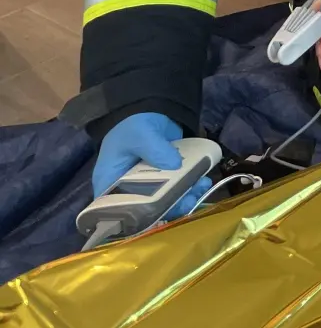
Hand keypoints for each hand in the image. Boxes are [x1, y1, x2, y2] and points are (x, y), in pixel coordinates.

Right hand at [93, 113, 213, 218]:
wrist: (151, 109)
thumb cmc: (133, 123)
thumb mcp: (140, 134)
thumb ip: (155, 149)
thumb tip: (175, 165)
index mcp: (110, 183)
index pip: (117, 211)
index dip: (135, 218)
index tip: (158, 216)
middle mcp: (128, 190)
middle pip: (147, 209)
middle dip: (171, 207)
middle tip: (189, 199)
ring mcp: (149, 184)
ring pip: (167, 200)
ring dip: (186, 197)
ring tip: (201, 186)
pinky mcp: (167, 177)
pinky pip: (178, 188)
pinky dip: (191, 187)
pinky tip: (203, 181)